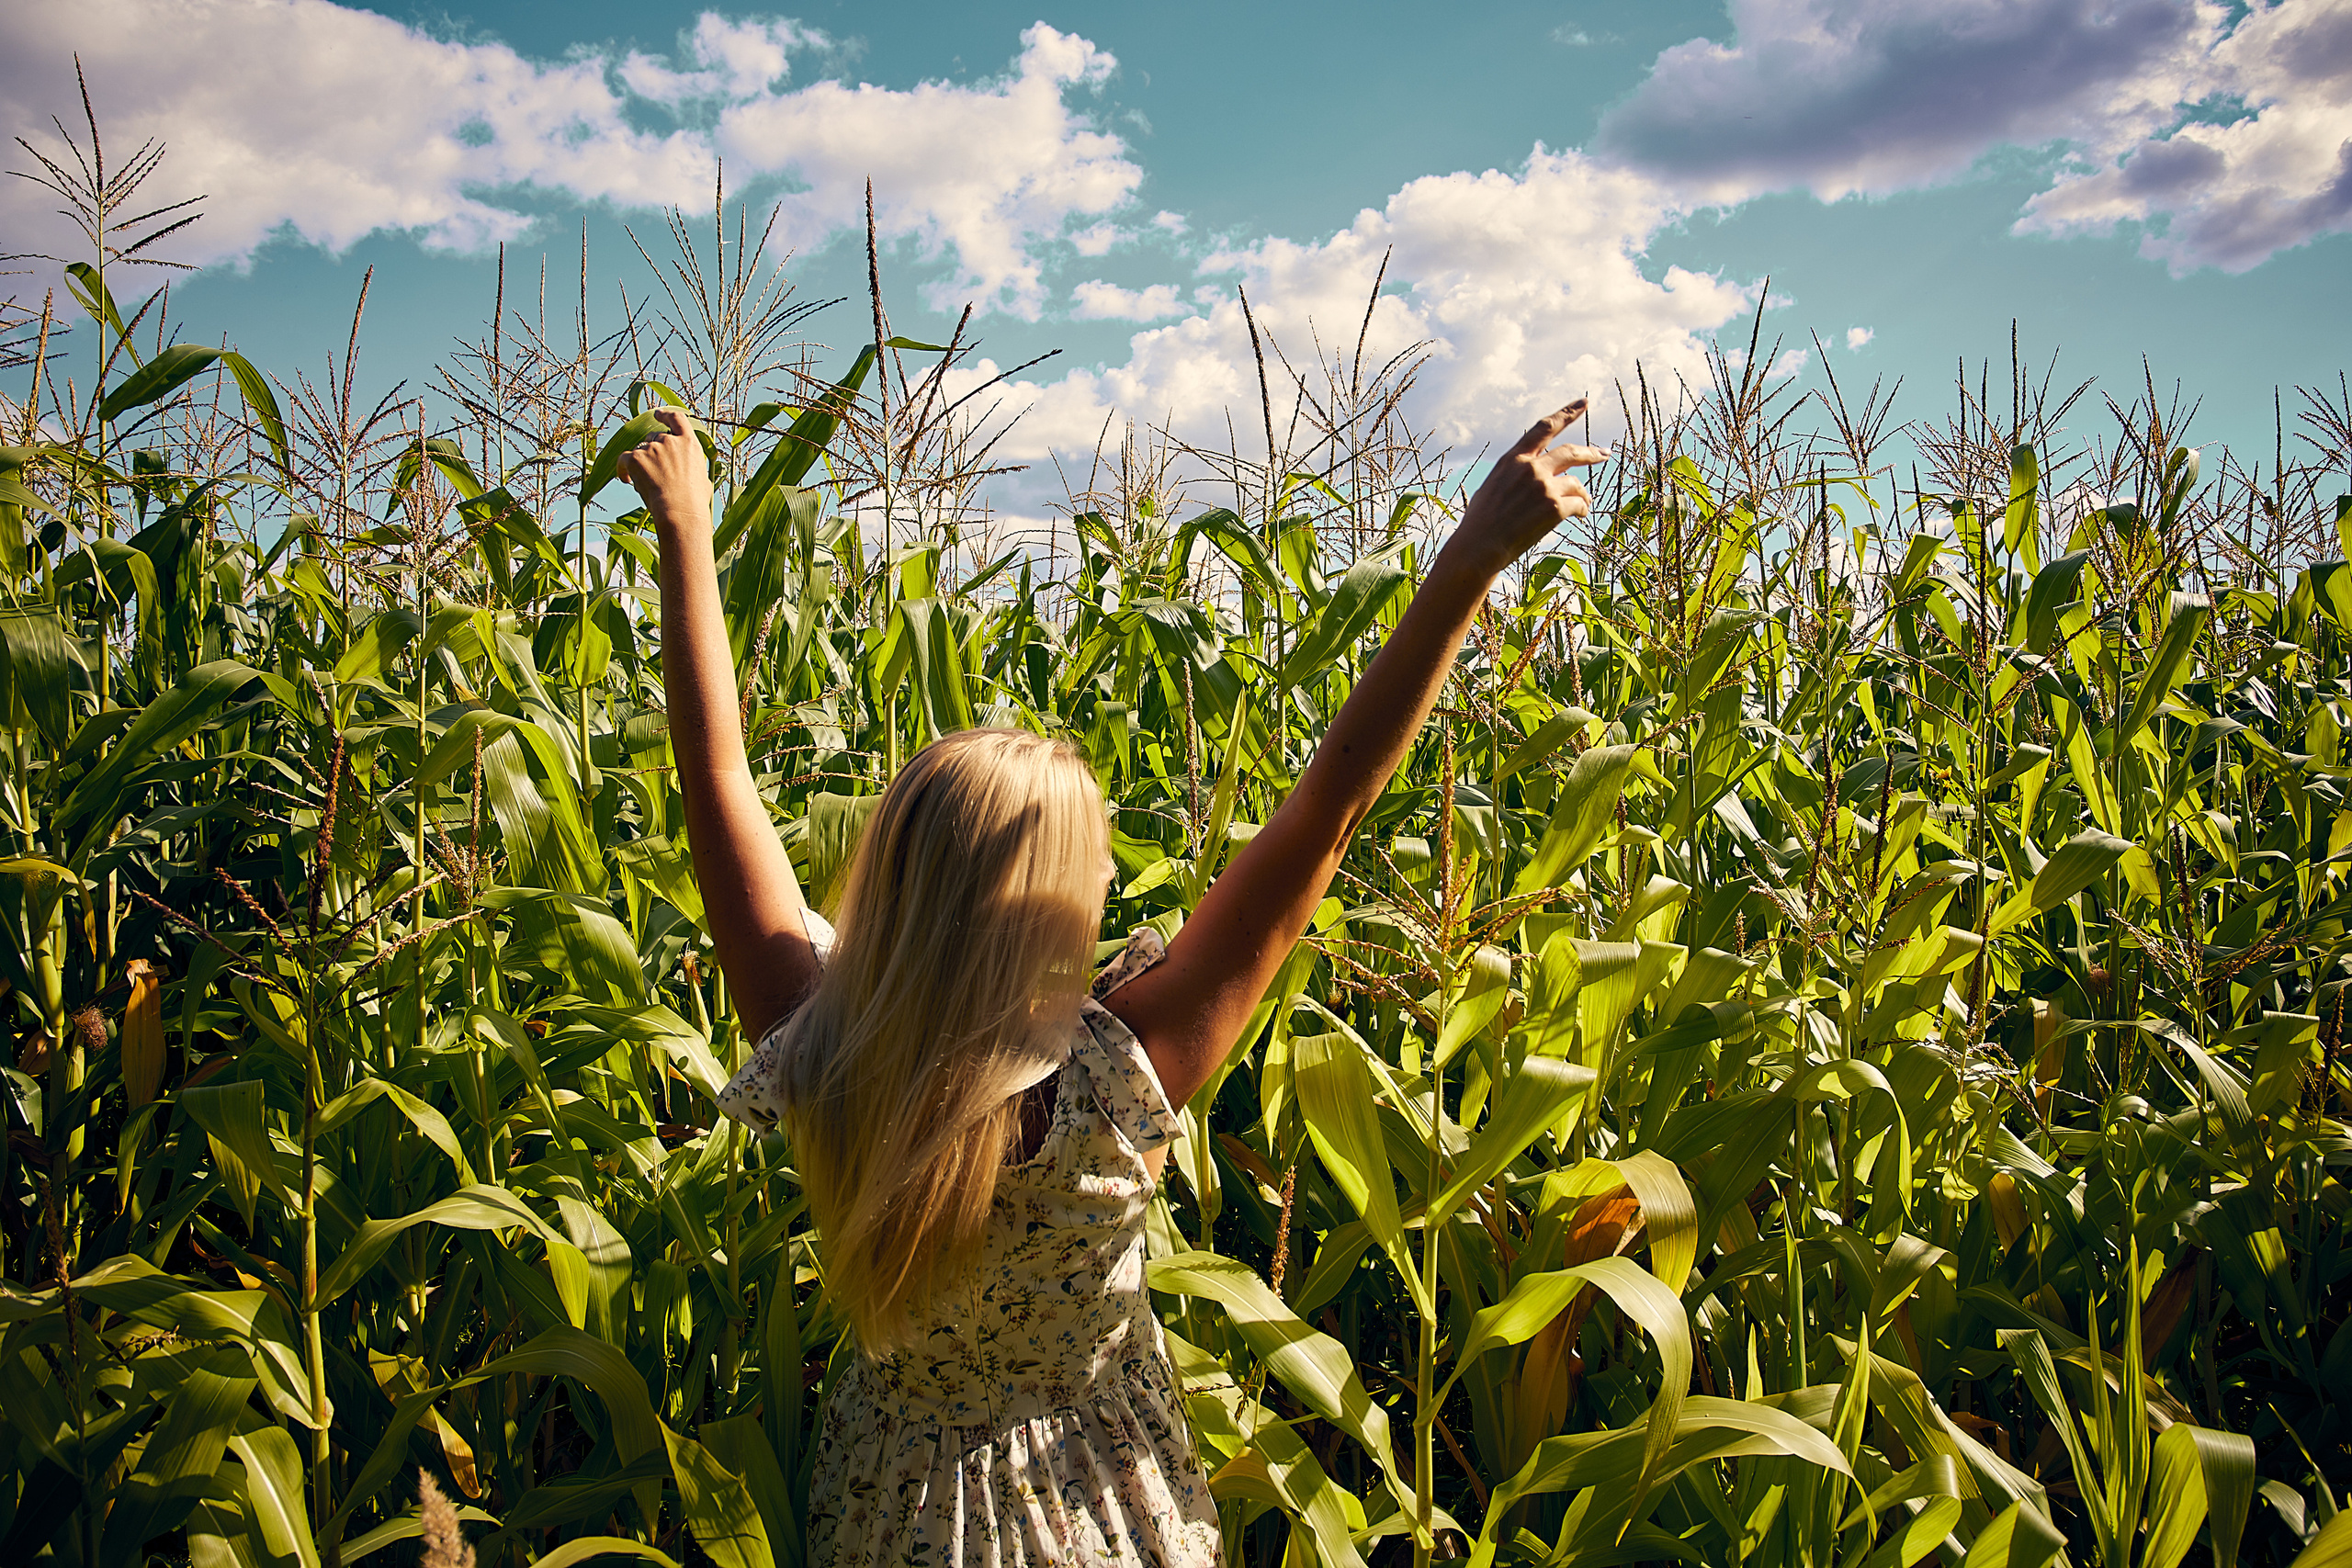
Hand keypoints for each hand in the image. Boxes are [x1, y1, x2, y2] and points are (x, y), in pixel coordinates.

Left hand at [617, 407, 712, 525]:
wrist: (680, 512)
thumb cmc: (694, 502)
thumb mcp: (702, 477)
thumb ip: (692, 465)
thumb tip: (688, 469)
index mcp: (690, 443)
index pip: (677, 419)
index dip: (665, 415)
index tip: (658, 414)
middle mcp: (670, 441)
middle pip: (654, 437)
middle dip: (652, 451)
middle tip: (654, 471)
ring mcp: (652, 448)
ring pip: (639, 449)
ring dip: (640, 462)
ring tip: (646, 483)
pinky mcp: (636, 458)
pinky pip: (623, 459)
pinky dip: (623, 468)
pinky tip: (627, 480)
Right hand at [1449, 400, 1607, 573]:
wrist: (1479, 547)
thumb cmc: (1481, 522)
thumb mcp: (1493, 485)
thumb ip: (1516, 473)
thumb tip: (1537, 473)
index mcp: (1514, 459)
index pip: (1545, 427)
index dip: (1567, 413)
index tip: (1583, 403)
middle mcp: (1531, 468)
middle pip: (1571, 452)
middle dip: (1591, 453)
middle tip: (1604, 454)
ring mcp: (1544, 487)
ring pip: (1576, 484)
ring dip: (1582, 494)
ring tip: (1583, 503)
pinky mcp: (1555, 508)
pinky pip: (1579, 505)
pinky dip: (1582, 510)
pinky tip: (1581, 515)